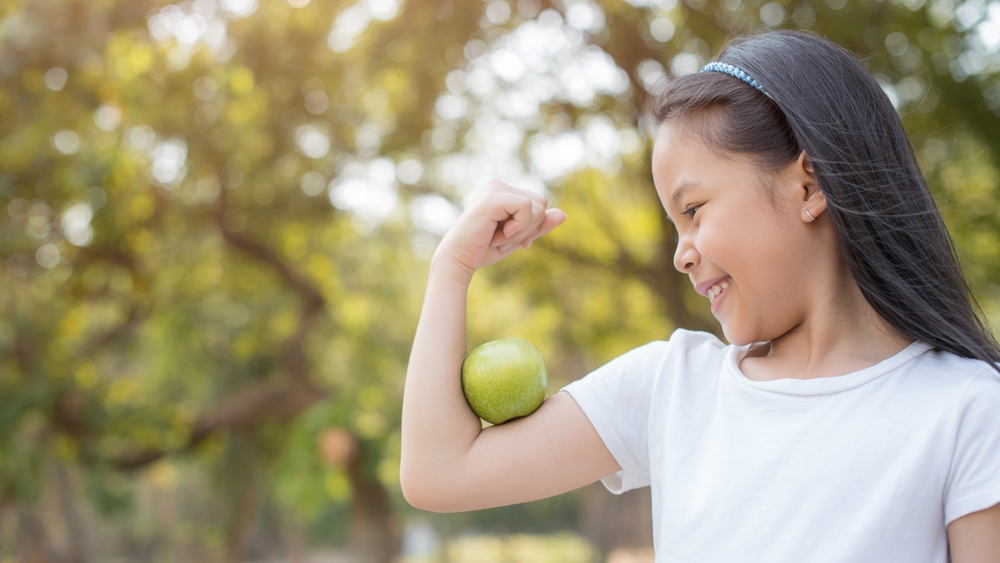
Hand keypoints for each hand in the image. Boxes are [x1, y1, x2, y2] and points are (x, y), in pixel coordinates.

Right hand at [432, 180, 566, 280]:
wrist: (459, 260)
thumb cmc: (484, 249)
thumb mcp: (519, 237)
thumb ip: (539, 226)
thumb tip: (564, 214)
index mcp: (503, 191)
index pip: (539, 204)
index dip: (533, 226)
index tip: (510, 238)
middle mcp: (498, 184)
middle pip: (541, 203)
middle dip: (529, 228)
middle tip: (502, 237)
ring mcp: (495, 188)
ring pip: (537, 207)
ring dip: (521, 231)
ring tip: (496, 236)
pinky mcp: (494, 196)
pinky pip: (527, 208)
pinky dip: (518, 228)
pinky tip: (496, 233)